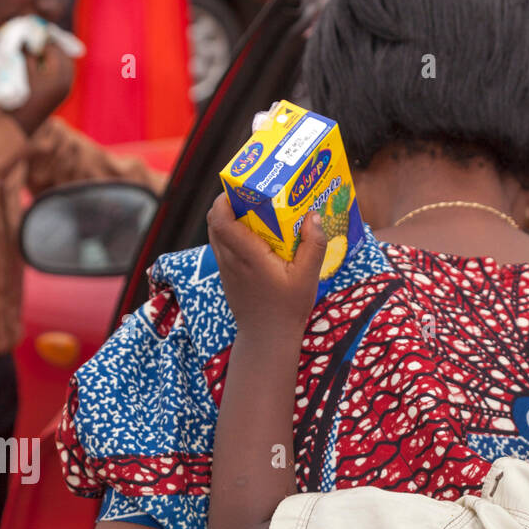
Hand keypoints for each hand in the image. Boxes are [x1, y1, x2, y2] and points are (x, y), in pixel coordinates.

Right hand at [12, 45, 74, 136]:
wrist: (26, 120)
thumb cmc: (22, 93)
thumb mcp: (24, 70)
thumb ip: (28, 53)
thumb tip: (27, 38)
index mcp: (57, 75)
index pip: (54, 49)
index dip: (45, 39)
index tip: (38, 31)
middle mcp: (66, 81)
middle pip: (64, 56)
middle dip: (54, 45)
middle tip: (43, 37)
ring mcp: (67, 88)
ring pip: (68, 65)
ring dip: (58, 55)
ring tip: (45, 48)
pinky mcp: (65, 93)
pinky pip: (67, 73)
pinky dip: (60, 65)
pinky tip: (48, 61)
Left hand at [206, 192, 326, 339]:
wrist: (267, 339)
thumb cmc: (287, 309)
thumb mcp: (307, 278)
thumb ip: (313, 245)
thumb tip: (314, 216)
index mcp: (247, 256)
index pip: (221, 220)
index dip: (224, 199)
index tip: (241, 189)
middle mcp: (230, 260)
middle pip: (214, 221)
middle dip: (228, 203)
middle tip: (251, 196)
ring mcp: (225, 269)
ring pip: (216, 233)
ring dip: (229, 219)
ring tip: (253, 214)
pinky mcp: (227, 276)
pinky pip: (222, 247)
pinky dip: (231, 235)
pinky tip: (254, 238)